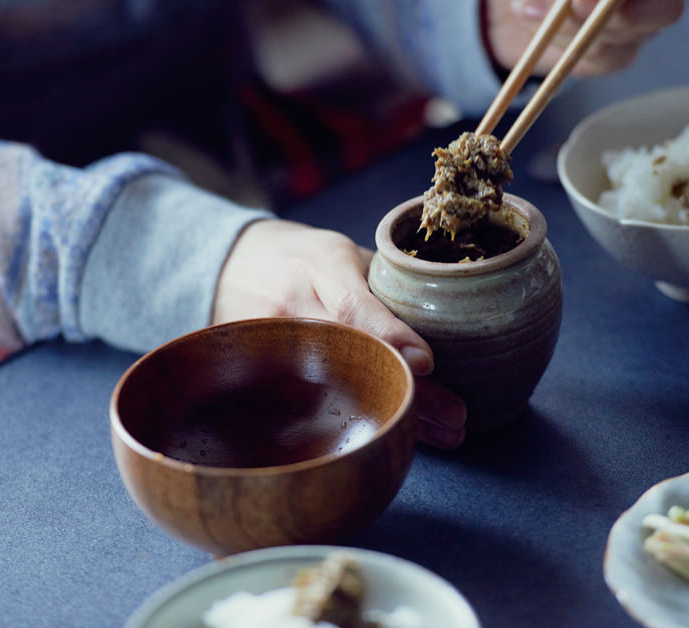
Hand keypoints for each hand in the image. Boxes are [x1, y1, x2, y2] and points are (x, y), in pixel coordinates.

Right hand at [213, 219, 466, 448]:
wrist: (232, 264)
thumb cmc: (305, 259)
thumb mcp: (343, 251)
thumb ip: (384, 282)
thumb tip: (445, 323)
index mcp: (319, 266)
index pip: (351, 305)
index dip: (388, 334)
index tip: (426, 361)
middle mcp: (290, 308)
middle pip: (349, 357)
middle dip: (406, 389)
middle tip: (456, 416)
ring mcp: (270, 346)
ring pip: (333, 391)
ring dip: (390, 414)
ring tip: (444, 435)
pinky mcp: (258, 376)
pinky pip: (310, 407)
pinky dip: (356, 424)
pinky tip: (396, 438)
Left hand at [484, 0, 688, 75]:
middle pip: (668, 8)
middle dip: (623, 10)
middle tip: (578, 0)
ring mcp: (635, 23)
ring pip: (627, 36)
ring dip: (573, 22)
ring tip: (526, 4)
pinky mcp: (612, 54)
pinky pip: (604, 59)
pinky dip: (565, 41)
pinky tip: (532, 20)